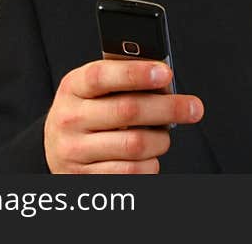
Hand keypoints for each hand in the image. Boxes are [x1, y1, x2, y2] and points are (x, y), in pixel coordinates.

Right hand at [44, 59, 202, 173]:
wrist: (57, 148)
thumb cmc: (89, 110)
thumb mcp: (96, 89)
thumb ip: (124, 80)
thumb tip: (165, 80)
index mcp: (73, 87)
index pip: (102, 75)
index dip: (136, 73)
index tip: (166, 73)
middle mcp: (69, 118)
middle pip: (128, 110)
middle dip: (168, 108)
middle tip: (194, 107)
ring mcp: (74, 150)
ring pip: (135, 144)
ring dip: (161, 139)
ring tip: (164, 134)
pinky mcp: (85, 177)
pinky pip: (132, 171)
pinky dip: (151, 163)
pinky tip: (149, 155)